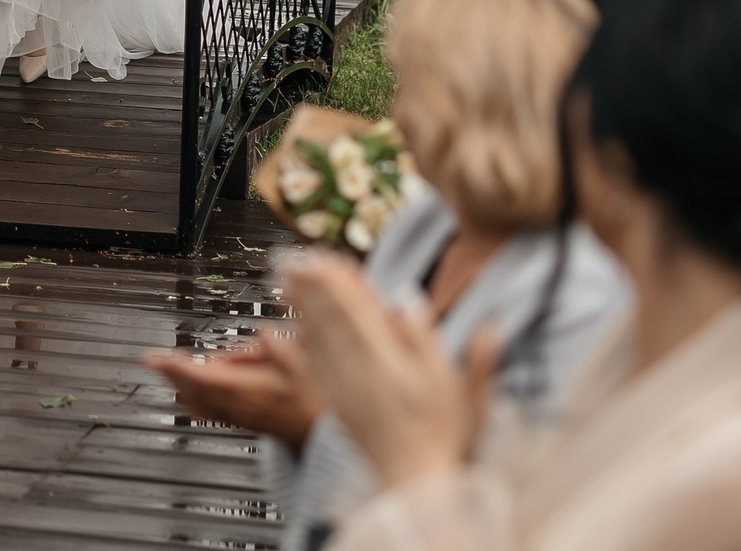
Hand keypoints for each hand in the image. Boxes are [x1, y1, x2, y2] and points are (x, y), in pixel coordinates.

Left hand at [145, 332, 322, 448]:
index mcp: (245, 388)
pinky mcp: (240, 423)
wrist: (319, 428)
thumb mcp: (297, 360)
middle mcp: (236, 405)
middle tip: (153, 360)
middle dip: (170, 374)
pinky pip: (207, 413)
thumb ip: (272, 345)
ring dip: (179, 386)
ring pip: (197, 403)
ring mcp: (236, 416)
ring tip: (164, 371)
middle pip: (192, 390)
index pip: (199, 375)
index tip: (153, 357)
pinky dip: (192, 400)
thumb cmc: (311, 395)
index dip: (173, 366)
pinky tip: (185, 395)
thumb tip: (258, 332)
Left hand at [286, 251, 491, 490]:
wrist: (417, 483)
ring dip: (300, 307)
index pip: (356, 308)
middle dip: (310, 286)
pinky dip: (299, 342)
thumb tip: (411, 300)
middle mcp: (360, 370)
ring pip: (316, 338)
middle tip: (291, 259)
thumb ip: (429, 339)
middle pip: (330, 318)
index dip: (338, 280)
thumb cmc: (441, 436)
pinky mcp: (338, 406)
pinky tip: (291, 329)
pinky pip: (312, 366)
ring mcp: (346, 389)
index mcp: (388, 359)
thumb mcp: (455, 383)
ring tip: (285, 282)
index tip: (324, 257)